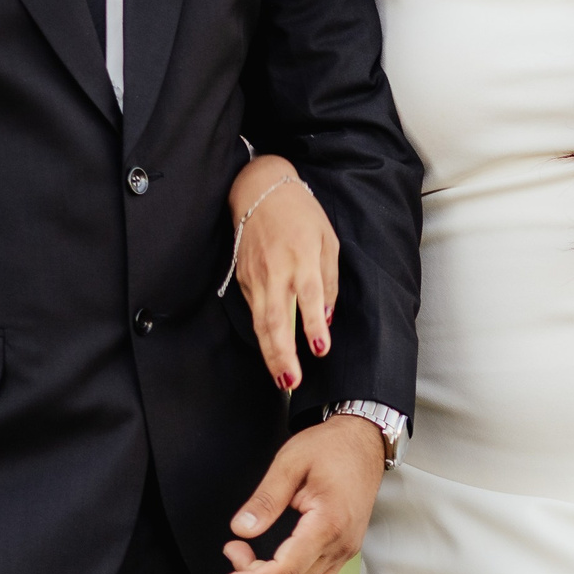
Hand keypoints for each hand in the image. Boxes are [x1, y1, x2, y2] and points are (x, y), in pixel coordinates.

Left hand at [220, 415, 382, 573]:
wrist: (365, 440)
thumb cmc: (330, 447)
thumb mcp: (290, 462)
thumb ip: (266, 499)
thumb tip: (241, 530)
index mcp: (329, 522)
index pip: (287, 569)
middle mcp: (341, 543)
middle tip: (232, 550)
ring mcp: (346, 549)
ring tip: (247, 560)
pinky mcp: (345, 549)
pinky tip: (270, 565)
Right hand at [226, 154, 338, 391]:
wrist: (259, 191)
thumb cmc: (300, 214)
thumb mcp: (327, 239)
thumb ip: (329, 279)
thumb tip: (327, 317)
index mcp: (302, 258)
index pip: (309, 297)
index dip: (314, 325)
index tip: (320, 349)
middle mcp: (277, 270)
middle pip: (277, 318)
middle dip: (283, 354)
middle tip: (291, 382)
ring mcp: (256, 277)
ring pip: (261, 322)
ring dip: (270, 353)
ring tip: (282, 379)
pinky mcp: (244, 279)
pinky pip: (254, 311)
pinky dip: (263, 335)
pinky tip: (273, 353)